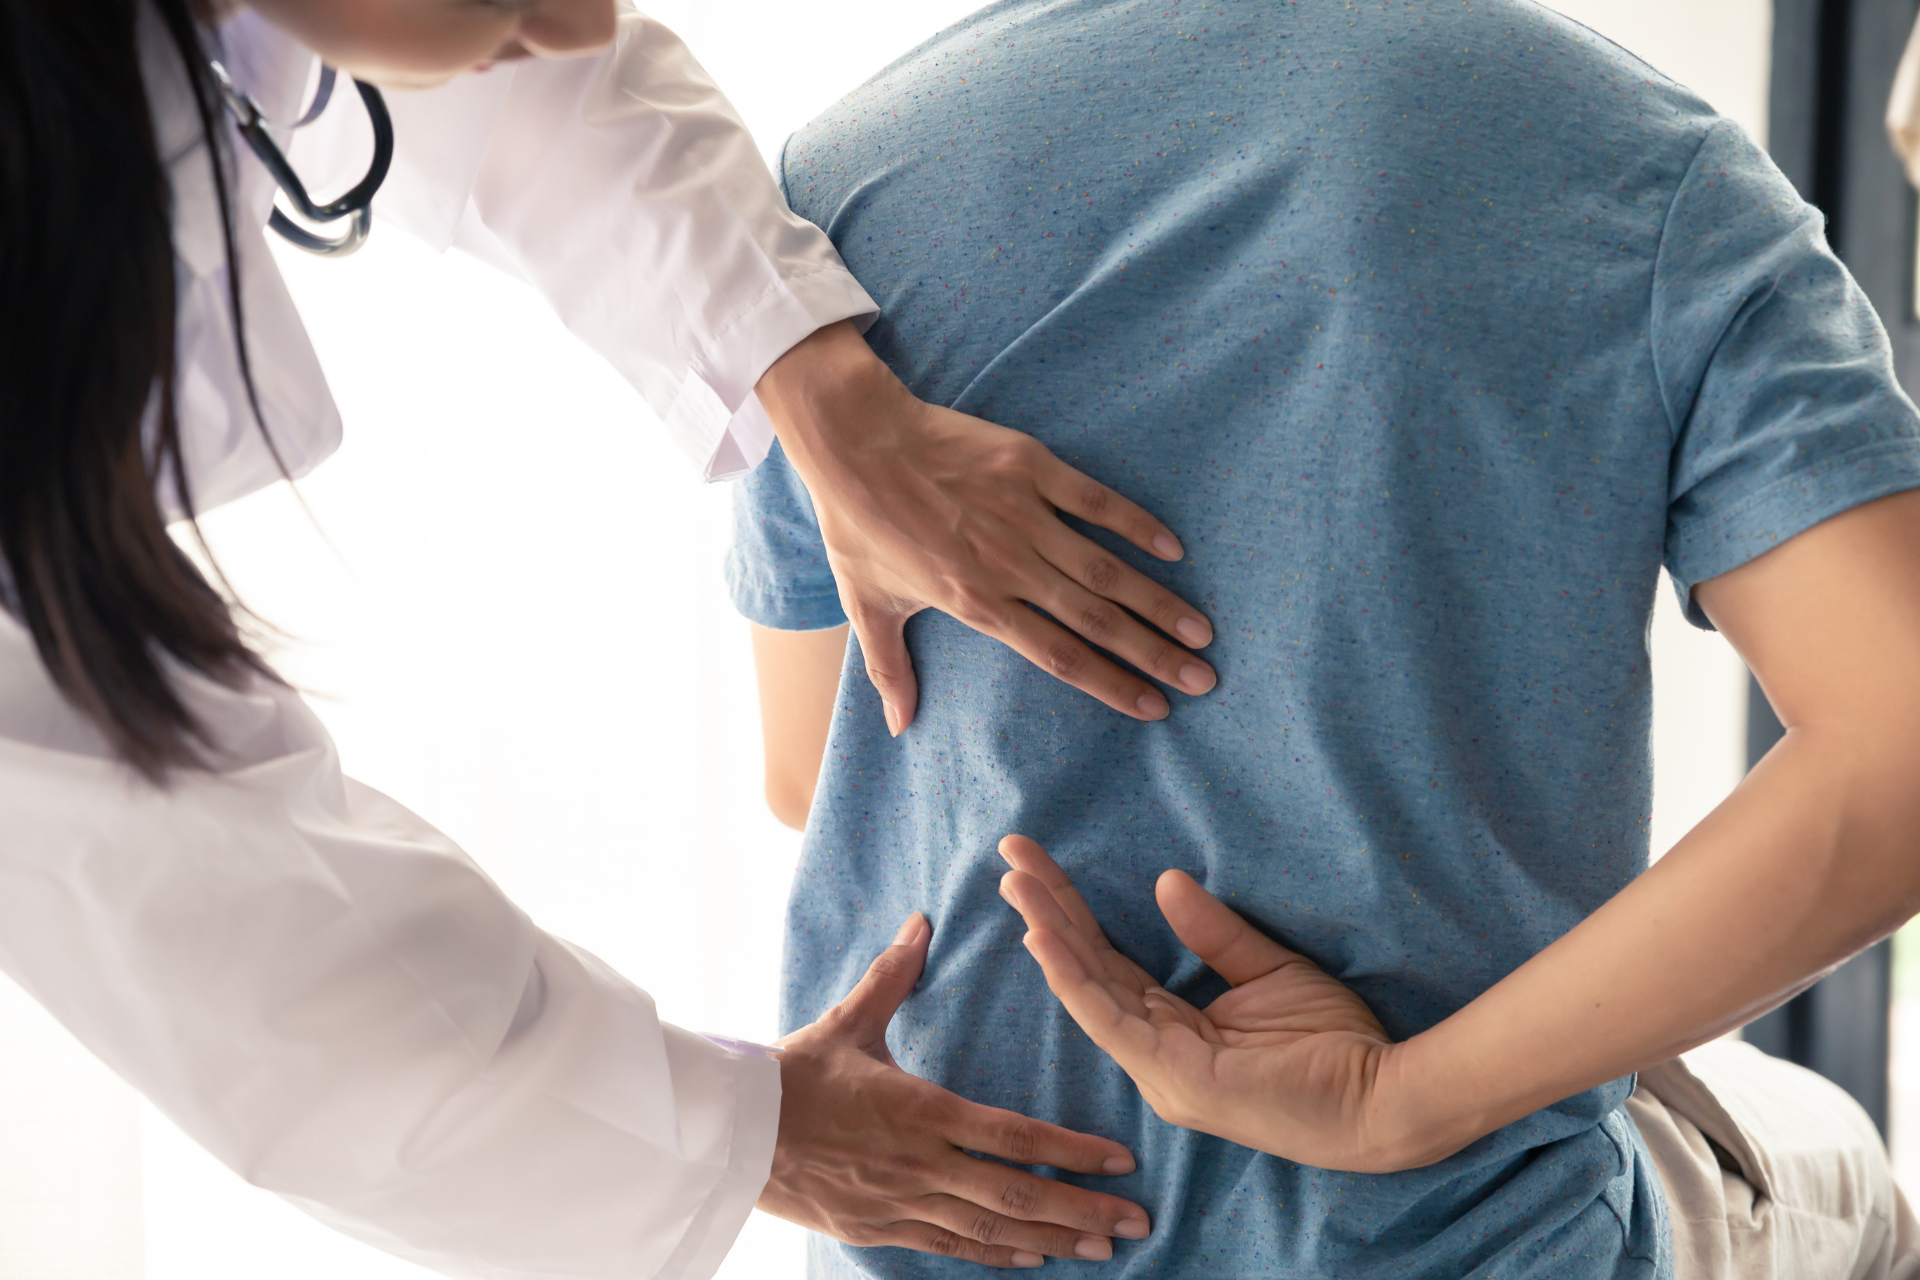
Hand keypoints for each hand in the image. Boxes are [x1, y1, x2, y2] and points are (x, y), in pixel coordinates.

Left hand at [755, 321, 1216, 734]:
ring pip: (1106, 569)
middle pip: (1096, 621)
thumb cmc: (857, 525)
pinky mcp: (1029, 468)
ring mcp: (1023, 515)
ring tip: (1203, 629)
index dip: (1112, 686)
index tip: (1155, 707)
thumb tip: (898, 726)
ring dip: (1158, 601)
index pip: (1059, 657)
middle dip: (1155, 654)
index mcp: (976, 604)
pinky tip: (1174, 547)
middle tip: (1204, 678)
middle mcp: (1009, 567)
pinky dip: (1135, 523)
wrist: (854, 440)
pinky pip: (1094, 500)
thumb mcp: (867, 604)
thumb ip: (890, 669)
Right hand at [759, 912, 1153, 1265]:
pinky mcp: (881, 1229)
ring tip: (1102, 1249)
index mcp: (921, 1109)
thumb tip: (922, 921)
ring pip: (991, 1230)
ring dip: (1052, 1239)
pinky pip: (950, 1247)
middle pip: (1016, 1194)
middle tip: (1139, 1223)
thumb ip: (892, 974)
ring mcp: (902, 1204)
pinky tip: (1033, 1258)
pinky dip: (996, 1255)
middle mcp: (921, 1164)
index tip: (1122, 1160)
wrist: (731, 1134)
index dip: (1072, 1151)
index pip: (1013, 1135)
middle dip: (1083, 1210)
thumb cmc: (793, 1073)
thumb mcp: (847, 1020)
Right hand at [996, 836, 1419, 1173]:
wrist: (1385, 1097)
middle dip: (1045, 911)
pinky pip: (1110, 1019)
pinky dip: (1072, 978)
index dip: (1073, 913)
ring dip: (1049, 933)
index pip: (1109, 962)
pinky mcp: (1175, 1077)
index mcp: (1174, 1031)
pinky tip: (1045, 939)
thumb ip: (1216, 933)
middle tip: (1008, 858)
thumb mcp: (1270, 970)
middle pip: (1088, 969)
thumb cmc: (1337, 1044)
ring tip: (1016, 885)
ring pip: (1088, 989)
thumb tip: (1165, 880)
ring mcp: (1160, 1070)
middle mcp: (1155, 1053)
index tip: (1038, 863)